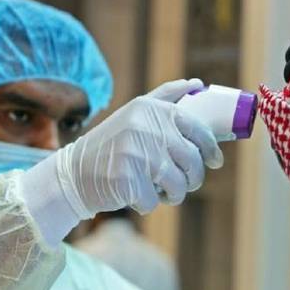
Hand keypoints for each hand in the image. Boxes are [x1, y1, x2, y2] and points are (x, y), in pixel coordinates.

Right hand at [56, 79, 223, 216]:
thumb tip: (198, 85)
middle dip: (193, 178)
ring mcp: (136, 153)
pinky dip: (148, 204)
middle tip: (185, 184)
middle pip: (192, 161)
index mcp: (151, 109)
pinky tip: (134, 194)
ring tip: (161, 191)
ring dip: (174, 194)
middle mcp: (145, 127)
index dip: (211, 149)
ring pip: (179, 184)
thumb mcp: (136, 113)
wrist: (73, 174)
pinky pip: (155, 201)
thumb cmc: (112, 146)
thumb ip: (167, 98)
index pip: (198, 129)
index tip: (215, 161)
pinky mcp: (128, 180)